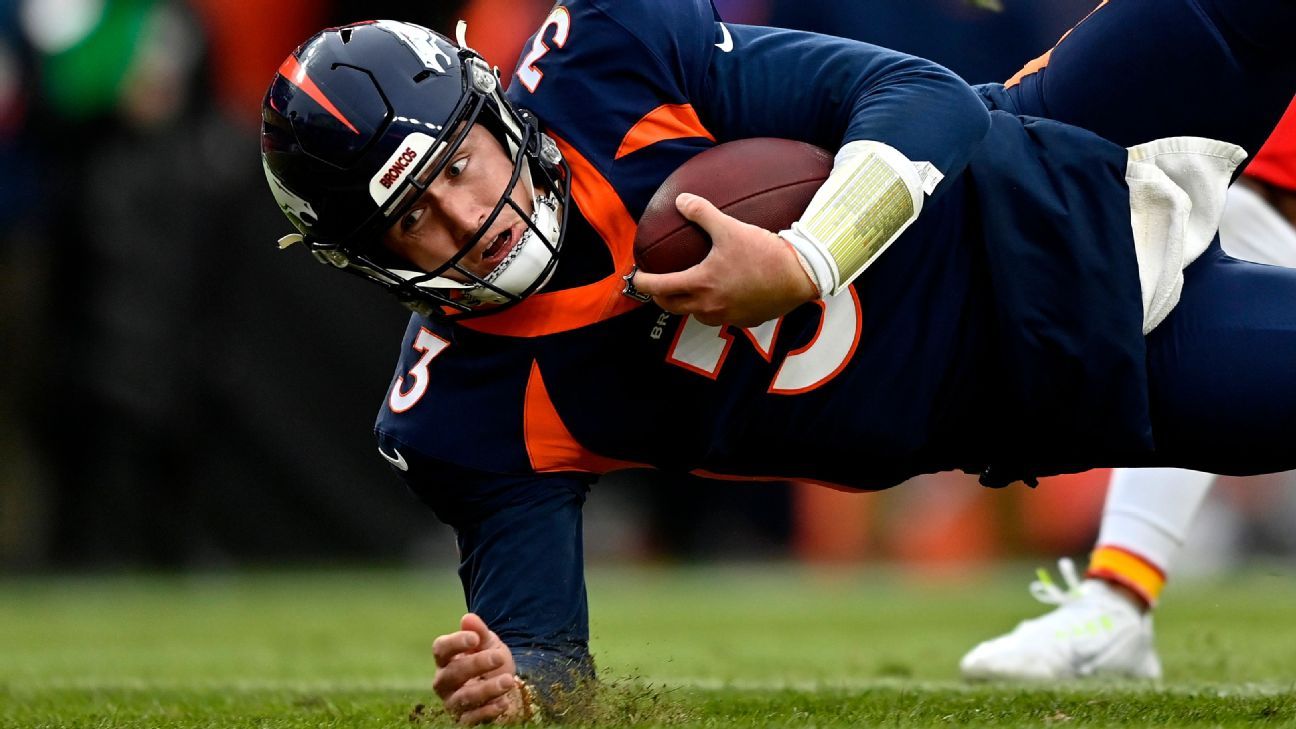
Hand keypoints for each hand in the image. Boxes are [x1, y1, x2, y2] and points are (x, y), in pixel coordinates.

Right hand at [432, 613, 526, 724]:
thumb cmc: (491, 661)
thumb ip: (479, 631)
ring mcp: (452, 702)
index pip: (441, 649)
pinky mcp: (464, 719)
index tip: (475, 638)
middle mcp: (444, 681)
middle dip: (476, 664)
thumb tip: (468, 618)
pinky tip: (503, 702)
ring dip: (487, 689)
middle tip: (499, 657)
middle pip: (453, 673)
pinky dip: (488, 711)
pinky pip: (471, 719)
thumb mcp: (489, 643)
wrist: (506, 685)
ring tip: (508, 680)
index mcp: (446, 659)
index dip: (455, 643)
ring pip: (464, 697)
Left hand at [631, 193, 817, 326]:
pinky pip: (722, 317)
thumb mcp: (730, 227)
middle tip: (658, 286)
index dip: (643, 282)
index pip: (660, 288)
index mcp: (701, 284)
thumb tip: (682, 200)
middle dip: (660, 297)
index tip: (637, 277)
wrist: (799, 275)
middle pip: (672, 307)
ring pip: (696, 315)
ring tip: (688, 291)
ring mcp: (727, 317)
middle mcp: (710, 306)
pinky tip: (722, 296)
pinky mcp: (745, 321)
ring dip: (687, 305)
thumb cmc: (763, 253)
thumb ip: (702, 213)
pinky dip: (715, 308)